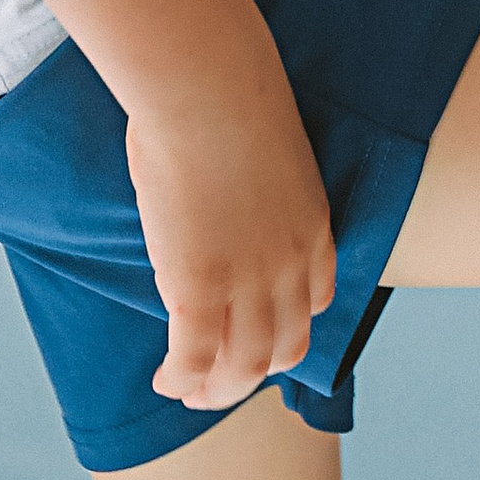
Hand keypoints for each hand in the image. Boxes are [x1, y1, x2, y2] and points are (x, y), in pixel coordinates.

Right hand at [129, 46, 337, 411]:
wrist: (208, 86)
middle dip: (252, 374)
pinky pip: (192, 358)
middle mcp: (289, 264)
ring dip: (216, 391)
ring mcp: (246, 281)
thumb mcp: (268, 152)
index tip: (259, 335)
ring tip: (190, 393)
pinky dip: (180, 380)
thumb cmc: (226, 97)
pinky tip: (164, 381)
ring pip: (242, 366)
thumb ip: (258, 190)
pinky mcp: (199, 287)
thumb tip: (226, 198)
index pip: (315, 303)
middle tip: (220, 383)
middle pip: (283, 349)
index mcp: (312, 228)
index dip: (287, 329)